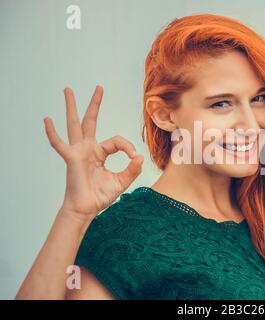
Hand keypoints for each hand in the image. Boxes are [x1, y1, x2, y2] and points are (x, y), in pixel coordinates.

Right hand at [44, 85, 143, 219]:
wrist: (87, 209)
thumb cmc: (101, 195)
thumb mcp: (122, 181)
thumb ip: (132, 169)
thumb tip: (139, 156)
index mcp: (100, 152)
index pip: (117, 141)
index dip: (127, 146)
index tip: (134, 157)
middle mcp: (88, 148)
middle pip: (91, 121)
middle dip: (95, 104)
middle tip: (99, 87)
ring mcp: (78, 151)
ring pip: (75, 124)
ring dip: (72, 107)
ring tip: (68, 89)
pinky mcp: (71, 158)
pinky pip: (60, 144)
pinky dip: (52, 133)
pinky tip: (47, 120)